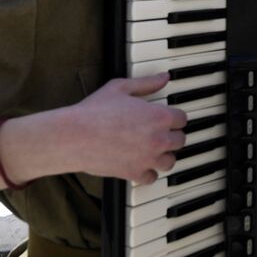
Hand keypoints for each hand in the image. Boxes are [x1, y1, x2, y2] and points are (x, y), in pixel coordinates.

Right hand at [59, 73, 187, 184]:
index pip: (183, 119)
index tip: (168, 118)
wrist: (74, 136)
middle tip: (159, 133)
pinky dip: (148, 173)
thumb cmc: (94, 111)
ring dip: (164, 155)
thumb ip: (146, 83)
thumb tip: (164, 78)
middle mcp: (159, 139)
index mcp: (159, 116)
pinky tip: (141, 165)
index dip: (175, 117)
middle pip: (180, 140)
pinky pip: (153, 178)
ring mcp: (148, 158)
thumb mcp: (121, 87)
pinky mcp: (135, 173)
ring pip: (170, 161)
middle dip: (172, 136)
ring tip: (153, 150)